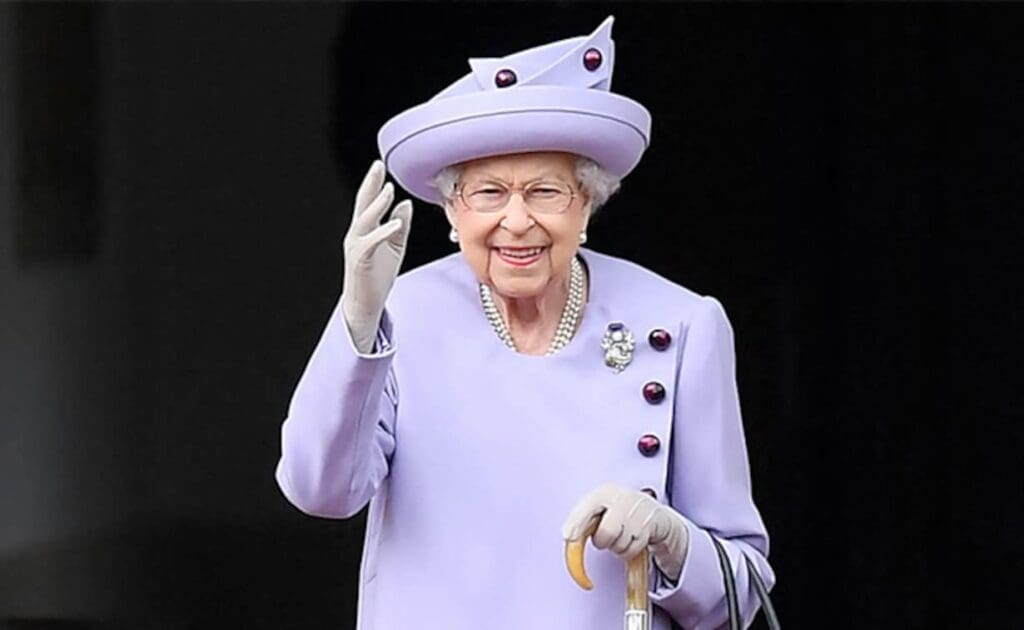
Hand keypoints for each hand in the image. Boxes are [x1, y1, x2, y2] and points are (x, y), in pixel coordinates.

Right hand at [341, 160, 413, 352]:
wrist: (366, 304)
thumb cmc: (378, 276)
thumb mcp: (395, 246)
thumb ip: (400, 225)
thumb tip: (405, 203)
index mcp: (365, 229)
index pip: (369, 201)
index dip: (374, 183)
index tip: (380, 166)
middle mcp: (357, 234)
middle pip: (362, 204)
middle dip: (370, 184)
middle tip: (377, 166)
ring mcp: (357, 247)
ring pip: (365, 220)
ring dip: (377, 205)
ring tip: (388, 190)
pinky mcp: (360, 261)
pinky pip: (371, 243)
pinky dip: (383, 232)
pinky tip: (395, 223)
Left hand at [562, 483, 689, 582]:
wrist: (657, 516)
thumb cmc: (623, 515)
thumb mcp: (604, 512)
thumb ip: (586, 521)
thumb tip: (569, 536)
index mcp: (606, 492)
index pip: (588, 505)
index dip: (577, 522)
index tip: (568, 536)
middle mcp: (623, 497)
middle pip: (606, 532)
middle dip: (603, 541)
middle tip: (606, 538)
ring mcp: (639, 510)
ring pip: (620, 544)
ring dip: (618, 547)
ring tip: (623, 536)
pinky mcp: (652, 523)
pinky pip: (634, 549)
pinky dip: (630, 551)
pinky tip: (634, 540)